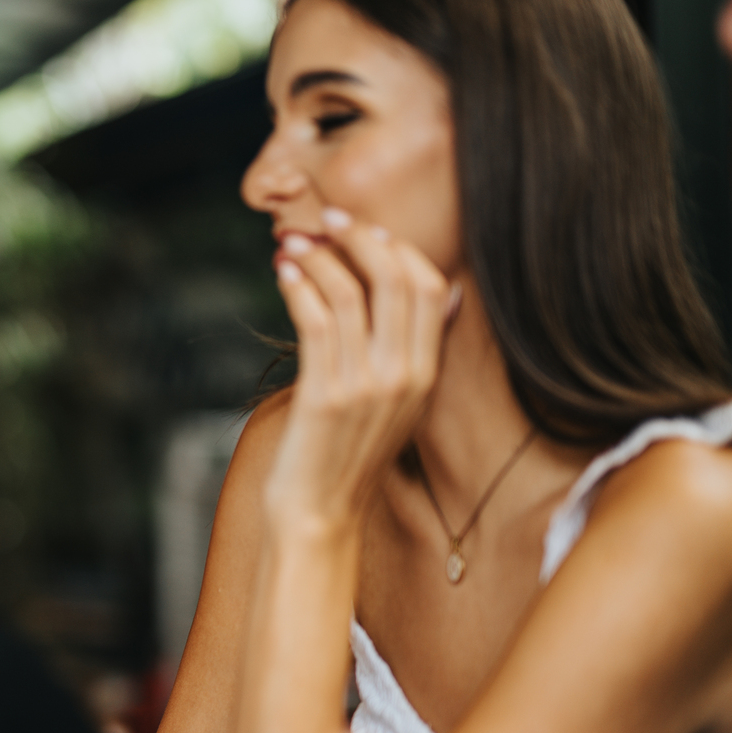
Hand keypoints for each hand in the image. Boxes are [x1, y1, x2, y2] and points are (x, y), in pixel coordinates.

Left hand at [266, 208, 452, 527]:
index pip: (429, 287)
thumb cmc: (345, 454)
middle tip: (327, 219)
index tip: (365, 230)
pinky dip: (298, 286)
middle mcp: (403, 376)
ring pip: (350, 292)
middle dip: (359, 238)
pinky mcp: (326, 395)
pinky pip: (316, 320)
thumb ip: (415, 350)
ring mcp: (367, 386)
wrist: (319, 513)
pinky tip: (284, 272)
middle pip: (395, 279)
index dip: (397, 249)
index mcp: (425, 374)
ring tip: (292, 243)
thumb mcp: (397, 401)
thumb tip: (447, 292)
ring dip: (318, 257)